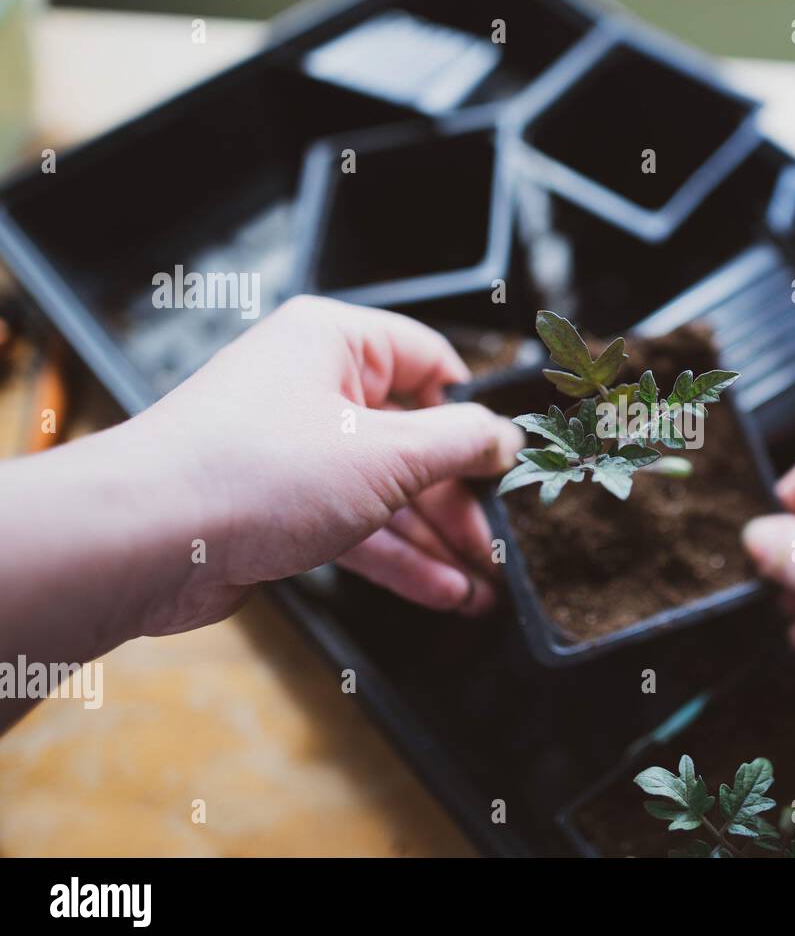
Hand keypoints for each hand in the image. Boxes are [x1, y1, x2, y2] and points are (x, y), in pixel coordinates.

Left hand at [128, 296, 521, 634]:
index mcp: (334, 344)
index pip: (428, 361)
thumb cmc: (255, 472)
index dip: (474, 410)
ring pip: (387, 491)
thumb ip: (459, 444)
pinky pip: (356, 526)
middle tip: (504, 543)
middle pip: (412, 437)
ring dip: (436, 540)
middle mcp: (313, 388)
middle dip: (461, 498)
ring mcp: (295, 450)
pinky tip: (443, 591)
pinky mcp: (279, 506)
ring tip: (486, 585)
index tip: (510, 458)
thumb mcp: (386, 454)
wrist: (144, 540)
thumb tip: (506, 437)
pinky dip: (398, 558)